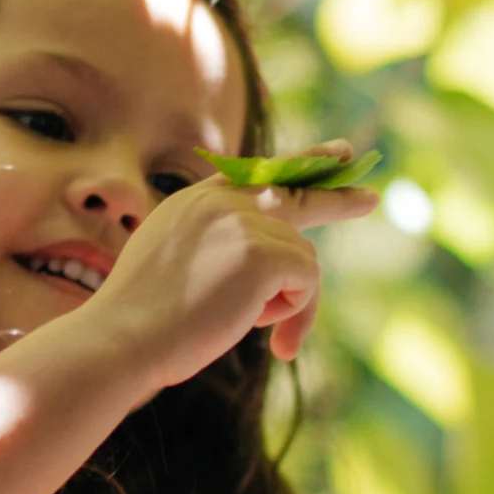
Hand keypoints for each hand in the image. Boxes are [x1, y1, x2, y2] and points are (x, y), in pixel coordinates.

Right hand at [86, 144, 374, 378]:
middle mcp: (222, 201)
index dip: (301, 165)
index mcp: (195, 202)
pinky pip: (308, 283)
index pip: (258, 175)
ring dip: (288, 304)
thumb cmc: (139, 325)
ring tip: (249, 330)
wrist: (122, 337)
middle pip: (297, 196)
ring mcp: (245, 221)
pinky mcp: (265, 251)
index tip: (337, 156)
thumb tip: (275, 265)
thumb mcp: (174, 271)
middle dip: (338, 199)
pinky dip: (294, 314)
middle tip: (371, 198)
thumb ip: (216, 252)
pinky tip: (254, 328)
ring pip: (303, 261)